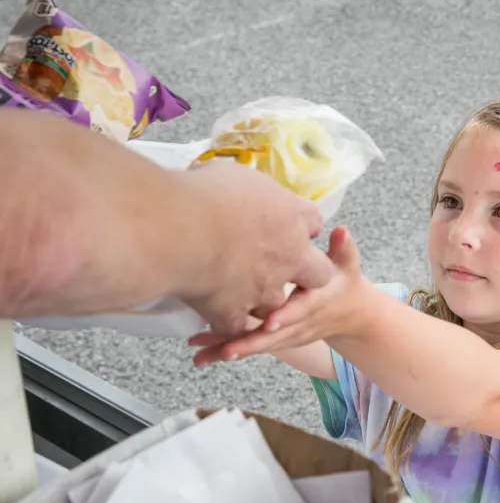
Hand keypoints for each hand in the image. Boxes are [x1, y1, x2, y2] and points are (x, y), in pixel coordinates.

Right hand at [176, 162, 336, 335]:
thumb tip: (235, 188)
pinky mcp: (235, 315)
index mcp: (291, 218)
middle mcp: (288, 258)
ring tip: (236, 292)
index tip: (284, 225)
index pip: (312, 223)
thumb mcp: (234, 175)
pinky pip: (235, 327)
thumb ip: (246, 190)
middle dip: (304, 273)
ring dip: (260, 302)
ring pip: (277, 307)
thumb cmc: (205, 194)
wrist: (178, 231)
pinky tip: (210, 313)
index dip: (298, 226)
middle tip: (279, 267)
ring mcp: (264, 291)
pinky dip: (223, 322)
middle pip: (318, 274)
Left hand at [188, 226, 368, 365]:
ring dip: (228, 349)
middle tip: (227, 349)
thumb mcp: (348, 265)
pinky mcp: (272, 338)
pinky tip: (199, 352)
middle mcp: (298, 324)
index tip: (271, 321)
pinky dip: (222, 348)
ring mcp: (285, 334)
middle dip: (250, 343)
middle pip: (273, 337)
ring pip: (256, 344)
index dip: (286, 317)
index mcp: (314, 304)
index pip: (301, 312)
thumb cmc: (343, 284)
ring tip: (201, 353)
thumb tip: (341, 230)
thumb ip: (343, 248)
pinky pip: (246, 344)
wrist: (349, 315)